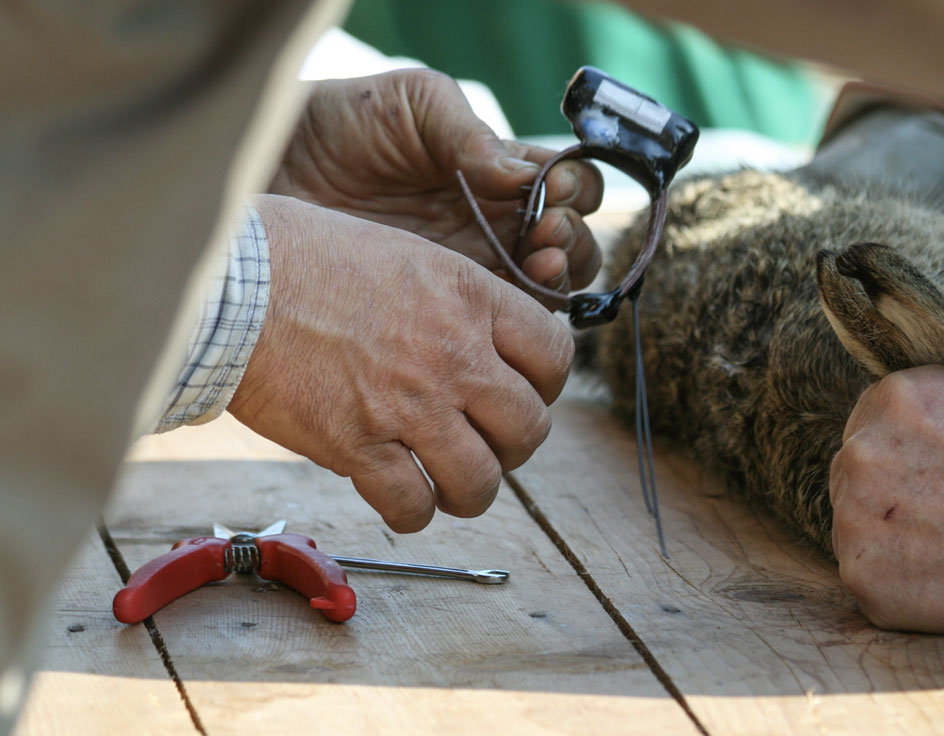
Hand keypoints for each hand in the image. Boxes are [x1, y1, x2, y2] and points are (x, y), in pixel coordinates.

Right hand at [229, 195, 573, 531]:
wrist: (232, 283)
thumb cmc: (306, 256)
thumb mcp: (405, 253)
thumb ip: (455, 300)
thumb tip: (482, 339)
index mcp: (469, 298)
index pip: (555, 358)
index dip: (545, 386)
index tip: (521, 393)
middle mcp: (453, 355)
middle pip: (530, 428)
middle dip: (515, 446)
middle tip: (488, 444)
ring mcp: (408, 405)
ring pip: (482, 480)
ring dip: (471, 491)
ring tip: (450, 484)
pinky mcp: (358, 446)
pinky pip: (413, 506)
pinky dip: (414, 513)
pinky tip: (403, 500)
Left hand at [270, 69, 603, 290]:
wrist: (274, 175)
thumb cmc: (340, 126)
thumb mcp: (411, 106)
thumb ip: (470, 132)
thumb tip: (525, 176)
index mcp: (499, 171)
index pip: (569, 189)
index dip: (575, 192)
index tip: (551, 191)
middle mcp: (497, 224)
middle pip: (570, 247)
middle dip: (572, 243)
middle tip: (546, 235)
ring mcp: (473, 271)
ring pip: (546, 292)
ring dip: (557, 280)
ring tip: (536, 264)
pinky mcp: (443, 312)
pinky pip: (499, 327)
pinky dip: (518, 321)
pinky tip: (503, 303)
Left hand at [829, 364, 943, 634]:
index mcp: (892, 397)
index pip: (875, 423)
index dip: (907, 451)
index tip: (937, 474)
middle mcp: (859, 450)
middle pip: (856, 475)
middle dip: (891, 493)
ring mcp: (854, 514)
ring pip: (857, 527)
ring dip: (891, 539)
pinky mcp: (861, 572)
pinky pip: (867, 578)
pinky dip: (897, 585)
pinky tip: (942, 583)